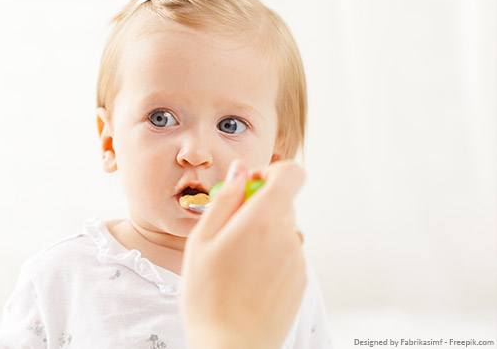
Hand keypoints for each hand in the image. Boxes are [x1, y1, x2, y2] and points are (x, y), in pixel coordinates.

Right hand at [181, 160, 306, 348]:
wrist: (230, 346)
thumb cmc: (208, 296)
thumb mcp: (202, 240)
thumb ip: (225, 199)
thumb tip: (240, 171)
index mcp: (262, 220)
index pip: (291, 174)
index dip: (270, 172)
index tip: (249, 186)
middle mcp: (287, 236)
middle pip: (283, 202)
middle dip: (258, 207)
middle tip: (230, 231)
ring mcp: (297, 260)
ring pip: (283, 228)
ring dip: (264, 233)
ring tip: (236, 262)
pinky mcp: (301, 280)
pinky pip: (287, 253)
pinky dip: (271, 256)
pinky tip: (249, 278)